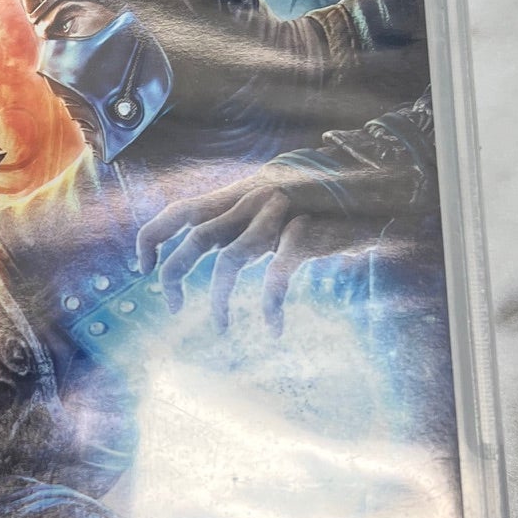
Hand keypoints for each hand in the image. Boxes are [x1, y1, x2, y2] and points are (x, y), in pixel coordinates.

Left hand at [136, 170, 370, 332]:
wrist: (374, 189)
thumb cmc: (318, 206)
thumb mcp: (270, 206)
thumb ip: (240, 220)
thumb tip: (202, 244)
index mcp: (237, 193)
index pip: (180, 210)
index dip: (153, 237)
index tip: (142, 268)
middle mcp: (251, 199)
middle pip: (196, 235)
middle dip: (175, 273)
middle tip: (172, 305)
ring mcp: (278, 215)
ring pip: (230, 258)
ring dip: (220, 299)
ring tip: (221, 328)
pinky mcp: (305, 233)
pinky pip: (277, 274)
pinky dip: (270, 304)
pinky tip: (272, 327)